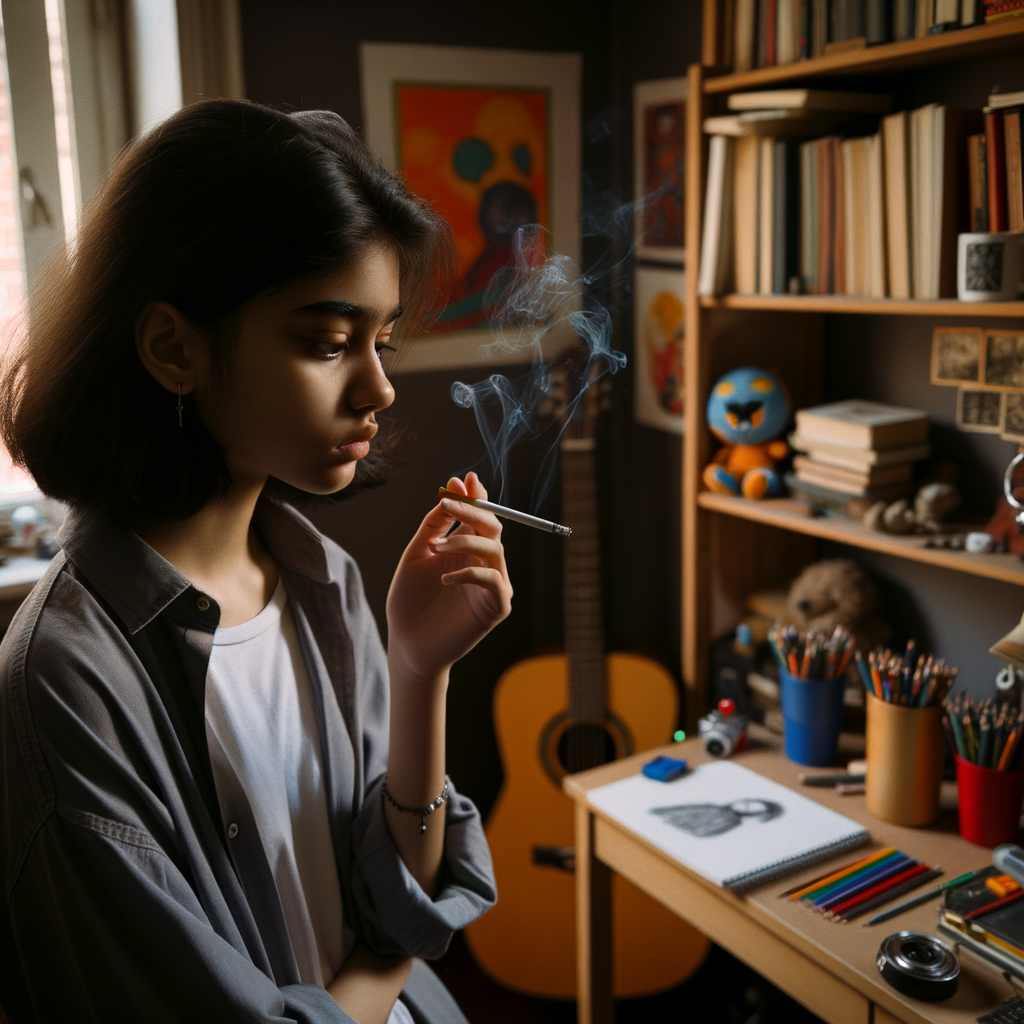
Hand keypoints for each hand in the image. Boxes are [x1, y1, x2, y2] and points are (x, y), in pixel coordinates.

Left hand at [386, 472, 512, 684]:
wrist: (408, 644)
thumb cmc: (410, 602)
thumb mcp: (416, 555)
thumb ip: (432, 526)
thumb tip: (448, 492)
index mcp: (466, 548)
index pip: (479, 515)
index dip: (475, 495)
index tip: (462, 479)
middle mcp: (484, 562)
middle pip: (492, 526)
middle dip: (472, 510)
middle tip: (449, 503)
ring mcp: (493, 584)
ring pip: (494, 548)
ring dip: (464, 541)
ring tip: (435, 548)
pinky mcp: (496, 607)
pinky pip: (493, 580)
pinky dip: (470, 573)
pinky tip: (444, 580)